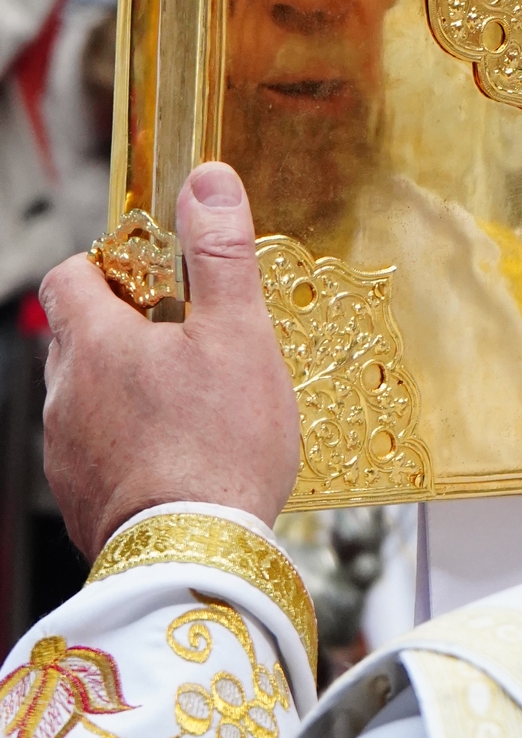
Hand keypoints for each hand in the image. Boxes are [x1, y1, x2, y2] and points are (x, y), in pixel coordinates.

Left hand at [40, 163, 300, 558]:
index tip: (159, 276)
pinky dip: (127, 440)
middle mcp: (66, 393)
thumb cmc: (221, 445)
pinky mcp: (79, 498)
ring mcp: (66, 451)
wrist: (196, 558)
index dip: (110, 266)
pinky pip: (96, 449)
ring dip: (125, 388)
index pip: (71, 275)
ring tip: (189, 402)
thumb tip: (207, 179)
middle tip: (187, 338)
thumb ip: (219, 254)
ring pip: (87, 395)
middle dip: (125, 327)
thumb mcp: (239, 334)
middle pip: (79, 335)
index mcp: (96, 342)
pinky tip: (177, 454)